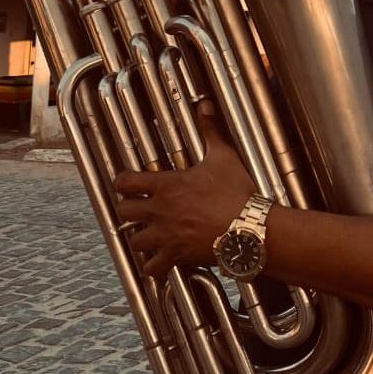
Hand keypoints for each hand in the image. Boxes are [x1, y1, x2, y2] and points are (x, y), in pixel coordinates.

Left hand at [114, 101, 257, 278]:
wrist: (249, 228)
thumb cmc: (237, 192)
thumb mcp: (224, 156)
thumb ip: (210, 130)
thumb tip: (205, 105)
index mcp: (166, 186)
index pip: (126, 183)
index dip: (123, 182)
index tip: (127, 183)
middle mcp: (160, 212)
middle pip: (124, 213)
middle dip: (128, 210)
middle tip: (137, 209)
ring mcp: (166, 236)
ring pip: (134, 241)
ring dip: (139, 238)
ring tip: (148, 236)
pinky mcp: (176, 257)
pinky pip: (153, 268)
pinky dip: (153, 266)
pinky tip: (159, 262)